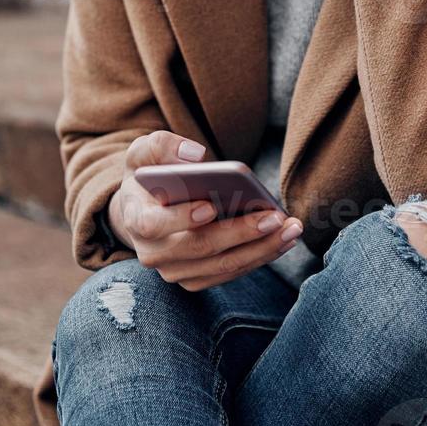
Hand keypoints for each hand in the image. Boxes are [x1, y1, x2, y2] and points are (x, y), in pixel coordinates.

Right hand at [106, 130, 304, 291]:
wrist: (144, 208)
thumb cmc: (150, 175)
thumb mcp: (144, 152)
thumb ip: (161, 145)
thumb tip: (195, 156)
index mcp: (136, 219)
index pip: (154, 225)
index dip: (181, 219)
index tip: (211, 206)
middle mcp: (153, 253)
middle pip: (199, 248)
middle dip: (241, 233)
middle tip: (276, 217)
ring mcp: (174, 271)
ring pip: (221, 265)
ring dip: (260, 249)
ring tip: (291, 229)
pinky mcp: (194, 279)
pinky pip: (230, 273)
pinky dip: (259, 258)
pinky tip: (283, 240)